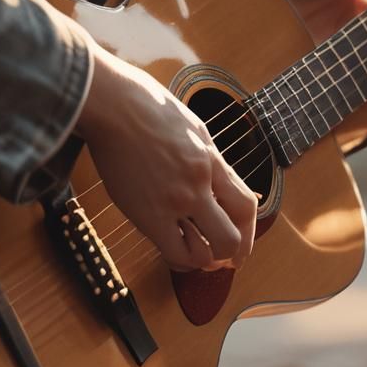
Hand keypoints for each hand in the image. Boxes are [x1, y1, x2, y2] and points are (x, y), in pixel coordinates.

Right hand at [76, 43, 257, 271]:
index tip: (244, 242)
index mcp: (213, 161)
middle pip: (232, 237)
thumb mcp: (194, 129)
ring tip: (199, 257)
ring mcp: (174, 202)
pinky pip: (173, 252)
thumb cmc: (149, 110)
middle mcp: (199, 184)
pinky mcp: (146, 215)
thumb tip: (219, 181)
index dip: (250, 232)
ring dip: (205, 260)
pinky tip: (177, 255)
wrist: (115, 105)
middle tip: (225, 259)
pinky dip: (180, 260)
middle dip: (233, 253)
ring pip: (204, 253)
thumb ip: (208, 158)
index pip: (247, 205)